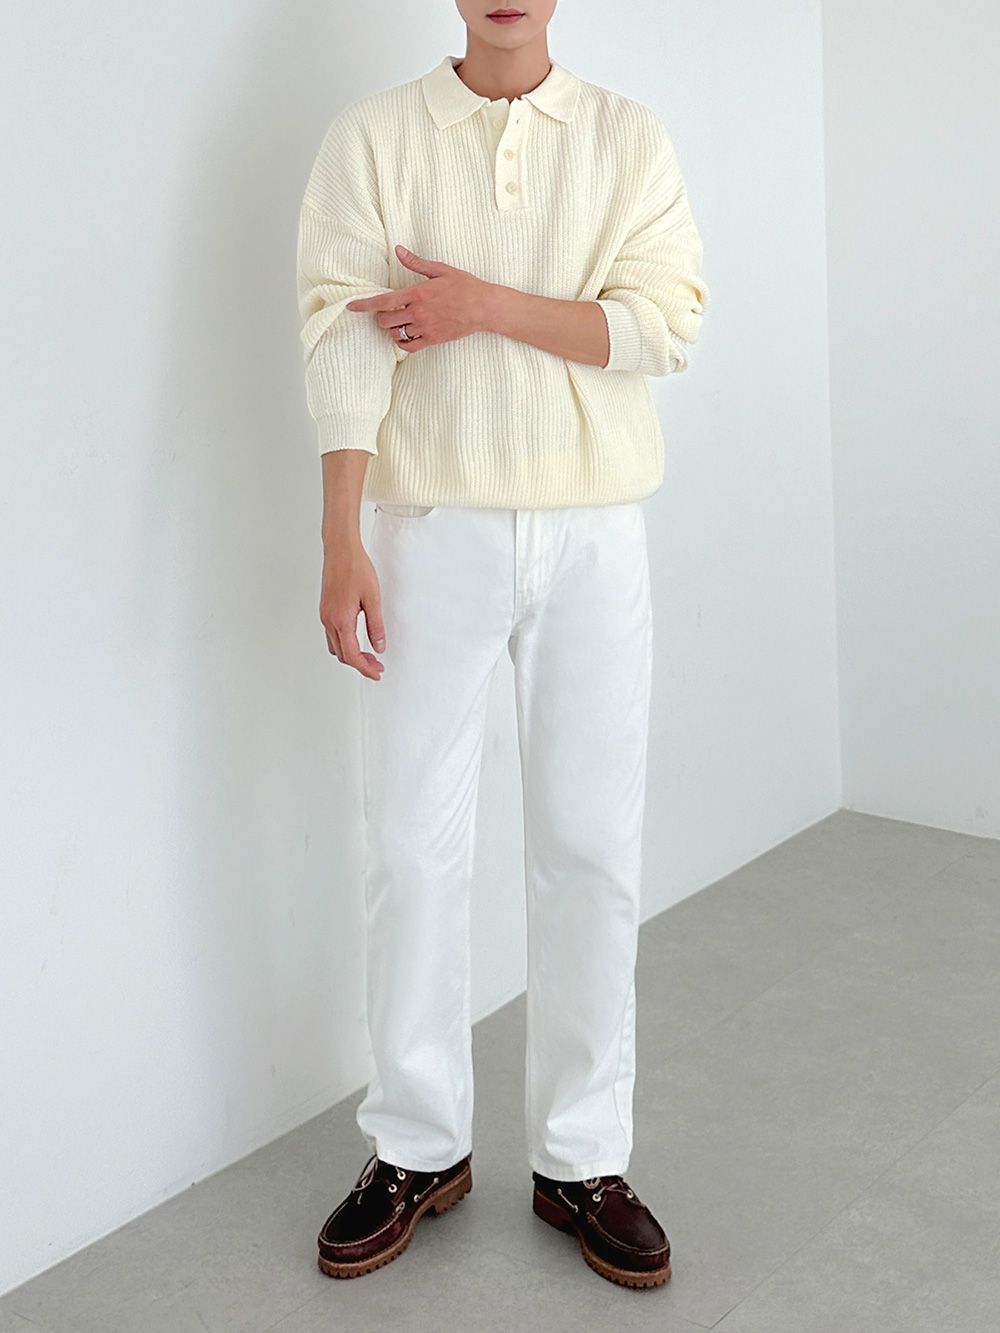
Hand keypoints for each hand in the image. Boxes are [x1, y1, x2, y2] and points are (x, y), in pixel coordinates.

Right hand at [319, 538, 385, 679]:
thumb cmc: (356, 568)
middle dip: (360, 664)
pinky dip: (344, 644)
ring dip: (351, 655)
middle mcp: (329, 620)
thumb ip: (376, 625)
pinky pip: (332, 635)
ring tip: (369, 655)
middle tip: (378, 665)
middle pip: (342, 655)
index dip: (365, 668)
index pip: (352, 655)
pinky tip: (357, 639)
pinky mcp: (325, 610)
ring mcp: (325, 615)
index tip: (377, 673)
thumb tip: (379, 647)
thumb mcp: (373, 598)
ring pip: (336, 646)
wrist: (340, 550)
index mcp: (341, 620)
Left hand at [345, 245, 495, 351]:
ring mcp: (425, 328)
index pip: (382, 301)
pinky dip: (402, 343)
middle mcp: (418, 312)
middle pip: (385, 320)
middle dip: (380, 317)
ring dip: (392, 329)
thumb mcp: (440, 269)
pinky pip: (409, 346)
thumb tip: (398, 250)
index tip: (351, 307)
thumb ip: (416, 262)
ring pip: (395, 334)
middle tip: (386, 312)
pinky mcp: (432, 339)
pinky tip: (404, 336)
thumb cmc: (464, 286)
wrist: (483, 307)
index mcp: (417, 293)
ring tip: (398, 322)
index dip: (364, 305)